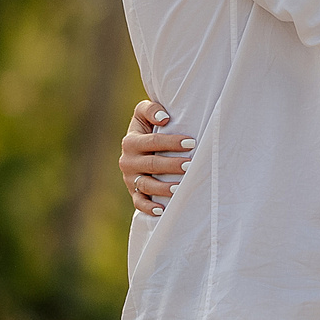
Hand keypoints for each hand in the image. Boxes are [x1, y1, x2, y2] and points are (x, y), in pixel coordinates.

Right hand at [120, 98, 191, 216]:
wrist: (139, 146)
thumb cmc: (148, 126)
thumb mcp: (143, 113)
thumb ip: (151, 109)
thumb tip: (164, 118)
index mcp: (131, 141)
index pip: (153, 141)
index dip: (171, 142)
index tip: (191, 143)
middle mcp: (128, 161)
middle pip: (152, 164)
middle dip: (172, 165)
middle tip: (190, 164)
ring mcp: (130, 179)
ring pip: (147, 185)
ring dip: (164, 188)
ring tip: (181, 187)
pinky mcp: (134, 192)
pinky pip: (139, 202)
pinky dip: (149, 208)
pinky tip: (162, 210)